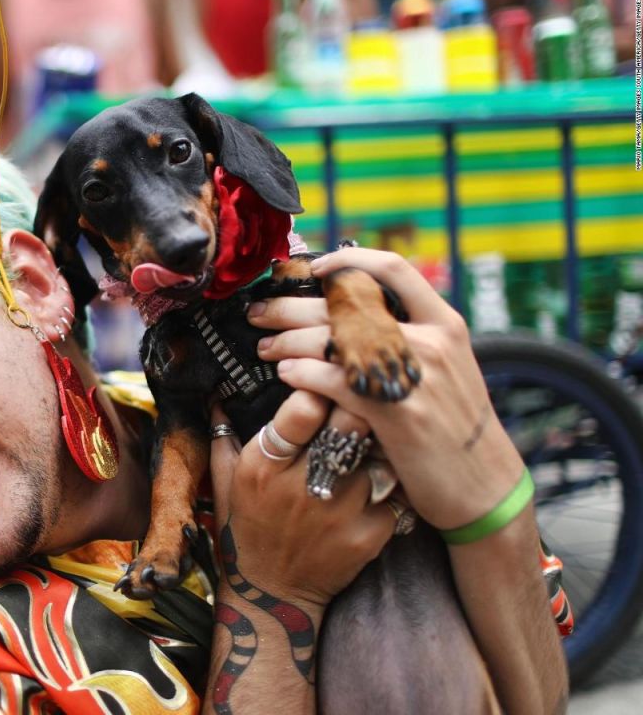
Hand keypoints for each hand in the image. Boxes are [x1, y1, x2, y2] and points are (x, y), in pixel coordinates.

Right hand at [209, 393, 393, 607]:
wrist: (272, 593)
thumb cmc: (245, 529)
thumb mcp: (223, 481)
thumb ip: (224, 434)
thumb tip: (219, 393)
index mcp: (264, 466)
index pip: (302, 409)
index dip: (319, 388)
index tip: (324, 385)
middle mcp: (302, 486)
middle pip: (350, 423)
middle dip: (359, 404)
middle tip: (363, 399)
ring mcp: (340, 512)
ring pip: (380, 453)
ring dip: (382, 441)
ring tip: (379, 437)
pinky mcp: (369, 535)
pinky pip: (396, 491)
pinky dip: (394, 481)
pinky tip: (385, 477)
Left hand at [249, 248, 526, 529]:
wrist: (486, 485)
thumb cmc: (456, 427)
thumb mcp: (447, 370)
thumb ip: (411, 341)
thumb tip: (357, 318)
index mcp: (445, 324)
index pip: (393, 269)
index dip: (347, 261)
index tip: (313, 267)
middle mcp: (431, 341)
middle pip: (345, 304)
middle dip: (292, 304)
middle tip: (261, 310)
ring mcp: (412, 375)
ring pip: (331, 340)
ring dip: (286, 340)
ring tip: (265, 347)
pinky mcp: (393, 413)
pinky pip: (331, 380)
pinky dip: (300, 373)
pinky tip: (285, 374)